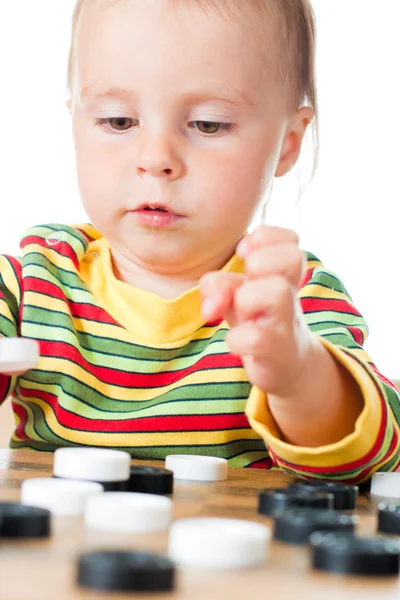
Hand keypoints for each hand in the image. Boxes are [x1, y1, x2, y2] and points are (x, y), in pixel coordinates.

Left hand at [200, 226, 314, 396]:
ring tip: (243, 315)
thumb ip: (216, 286)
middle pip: (292, 258)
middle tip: (246, 285)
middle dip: (259, 264)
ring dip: (247, 299)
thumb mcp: (234, 295)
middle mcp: (290, 293)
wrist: (285, 365)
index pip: (290, 238)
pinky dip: (237, 339)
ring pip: (277, 292)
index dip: (264, 238)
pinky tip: (238, 342)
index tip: (244, 253)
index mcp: (282, 274)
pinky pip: (256, 338)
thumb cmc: (257, 320)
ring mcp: (287, 323)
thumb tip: (211, 307)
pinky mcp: (277, 351)